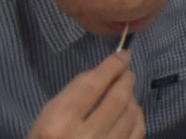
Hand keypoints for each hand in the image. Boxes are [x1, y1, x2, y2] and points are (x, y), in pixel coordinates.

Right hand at [27, 52, 143, 138]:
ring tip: (123, 95)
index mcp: (58, 125)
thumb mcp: (46, 116)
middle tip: (125, 73)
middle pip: (118, 98)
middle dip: (126, 80)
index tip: (123, 56)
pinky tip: (128, 114)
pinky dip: (136, 117)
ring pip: (132, 113)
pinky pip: (138, 131)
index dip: (111, 66)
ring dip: (132, 99)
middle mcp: (84, 138)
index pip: (92, 86)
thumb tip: (105, 70)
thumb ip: (74, 92)